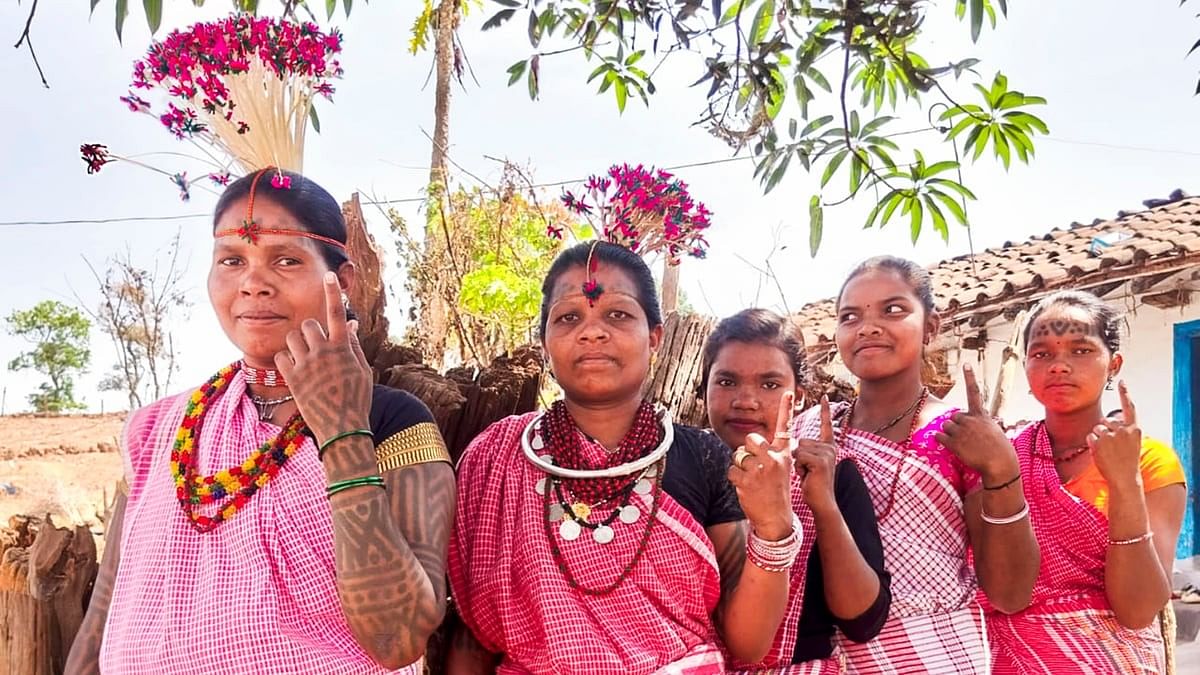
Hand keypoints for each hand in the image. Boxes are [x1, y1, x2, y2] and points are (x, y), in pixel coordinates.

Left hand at [274, 272, 372, 442]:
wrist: (342, 428)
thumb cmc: (357, 399)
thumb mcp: (362, 371)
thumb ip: (354, 346)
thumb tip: (351, 324)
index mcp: (344, 348)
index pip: (337, 313)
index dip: (332, 292)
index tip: (328, 274)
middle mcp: (324, 352)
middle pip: (309, 324)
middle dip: (311, 332)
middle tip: (316, 347)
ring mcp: (307, 364)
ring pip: (293, 338)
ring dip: (298, 345)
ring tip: (306, 360)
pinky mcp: (293, 378)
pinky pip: (282, 356)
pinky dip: (287, 360)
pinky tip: (295, 371)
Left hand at [728, 391, 795, 540]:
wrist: (776, 519)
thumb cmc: (776, 492)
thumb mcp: (781, 469)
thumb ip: (771, 453)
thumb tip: (752, 441)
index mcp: (784, 455)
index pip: (785, 428)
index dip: (786, 409)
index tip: (788, 392)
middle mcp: (774, 459)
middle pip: (750, 438)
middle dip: (747, 450)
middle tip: (753, 465)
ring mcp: (760, 470)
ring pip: (738, 455)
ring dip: (740, 466)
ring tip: (751, 480)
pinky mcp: (746, 480)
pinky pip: (731, 470)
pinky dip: (735, 479)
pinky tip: (745, 488)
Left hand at [793, 397, 837, 514]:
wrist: (821, 502)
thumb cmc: (812, 484)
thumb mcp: (809, 464)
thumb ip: (805, 451)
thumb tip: (793, 443)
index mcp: (828, 447)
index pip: (826, 425)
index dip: (825, 411)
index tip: (825, 396)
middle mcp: (830, 448)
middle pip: (800, 440)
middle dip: (797, 456)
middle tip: (807, 471)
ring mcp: (827, 454)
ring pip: (798, 448)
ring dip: (797, 462)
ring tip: (807, 474)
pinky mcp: (821, 461)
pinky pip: (799, 456)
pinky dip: (799, 467)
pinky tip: (808, 476)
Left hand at [935, 364, 1018, 482]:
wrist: (1000, 464)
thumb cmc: (1000, 450)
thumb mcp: (995, 430)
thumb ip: (982, 423)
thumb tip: (973, 422)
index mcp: (981, 415)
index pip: (974, 392)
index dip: (970, 378)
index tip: (966, 364)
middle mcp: (970, 420)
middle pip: (953, 417)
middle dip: (956, 425)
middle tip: (967, 438)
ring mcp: (961, 431)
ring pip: (945, 426)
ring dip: (949, 433)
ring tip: (963, 444)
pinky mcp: (954, 443)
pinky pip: (939, 437)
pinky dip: (941, 441)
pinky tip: (951, 446)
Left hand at [1090, 381, 1142, 488]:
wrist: (1125, 478)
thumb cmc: (1127, 461)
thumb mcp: (1132, 443)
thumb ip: (1123, 430)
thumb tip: (1108, 420)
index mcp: (1134, 429)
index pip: (1130, 407)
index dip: (1125, 394)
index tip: (1122, 382)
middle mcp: (1123, 429)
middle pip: (1106, 420)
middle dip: (1106, 430)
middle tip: (1113, 447)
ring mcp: (1110, 435)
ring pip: (1097, 428)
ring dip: (1099, 438)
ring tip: (1108, 451)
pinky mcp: (1098, 442)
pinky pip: (1090, 436)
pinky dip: (1092, 444)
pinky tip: (1101, 453)